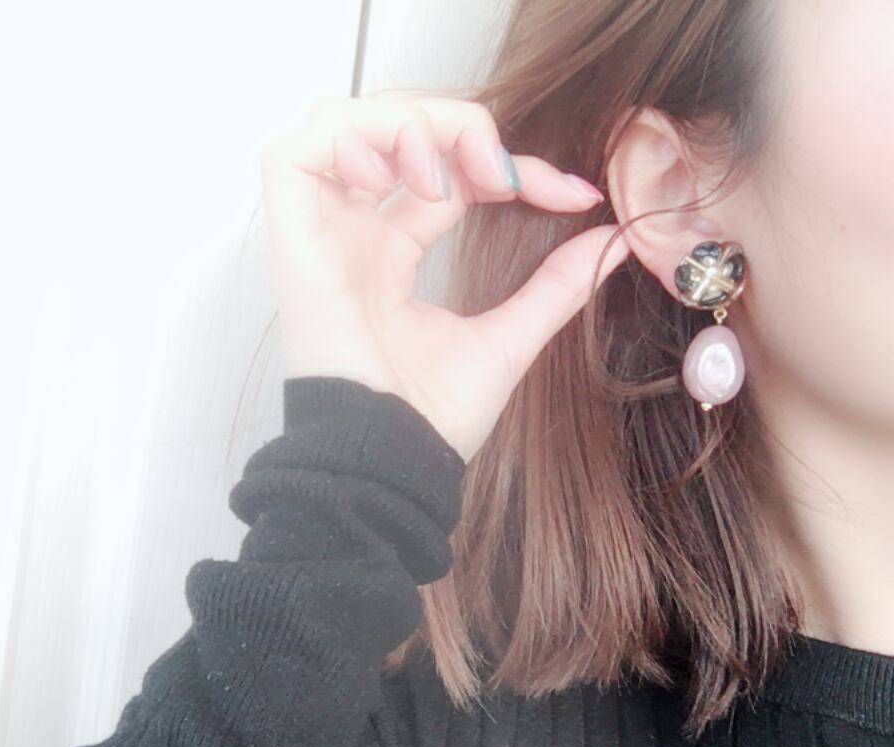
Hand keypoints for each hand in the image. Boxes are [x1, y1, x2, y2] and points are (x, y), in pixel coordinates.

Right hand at [259, 92, 628, 461]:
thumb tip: (613, 239)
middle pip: (389, 131)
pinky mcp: (296, 242)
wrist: (391, 462)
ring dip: (403, 124)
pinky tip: (393, 180)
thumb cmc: (431, 420)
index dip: (505, 162)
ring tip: (445, 177)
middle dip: (456, 127)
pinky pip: (294, 153)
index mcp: (390, 258)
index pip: (444, 175)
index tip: (572, 194)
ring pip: (338, 123)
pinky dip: (348, 140)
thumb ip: (555, 287)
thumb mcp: (509, 339)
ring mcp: (321, 236)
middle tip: (502, 174)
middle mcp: (352, 237)